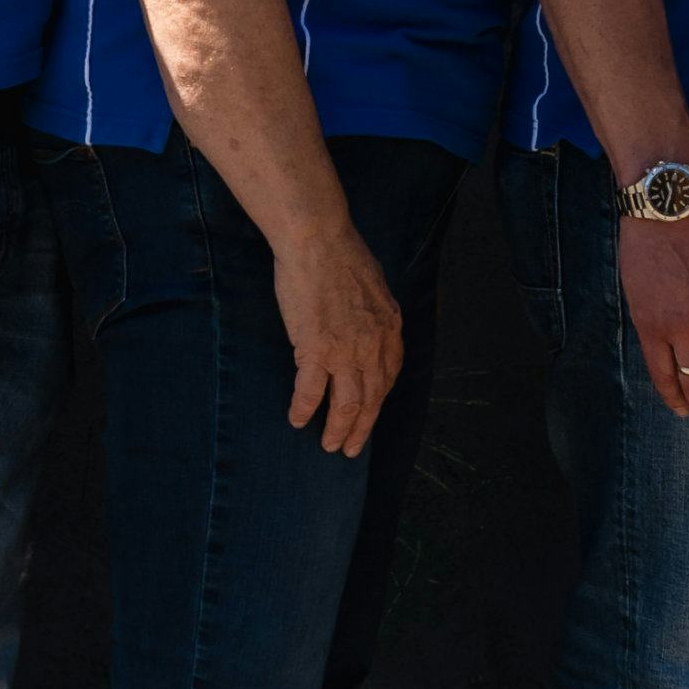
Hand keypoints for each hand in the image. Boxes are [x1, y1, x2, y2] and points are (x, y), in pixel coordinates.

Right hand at [272, 220, 407, 457]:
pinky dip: (305, 410)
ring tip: (329, 445)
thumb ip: (373, 311)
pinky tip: (298, 420)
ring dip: (338, 429)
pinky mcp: (317, 349)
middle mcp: (374, 345)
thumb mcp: (374, 285)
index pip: (389, 375)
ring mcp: (347, 350)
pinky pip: (312, 391)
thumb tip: (367, 323)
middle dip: (362, 428)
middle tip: (350, 447)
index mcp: (390, 328)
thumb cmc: (340, 254)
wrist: (318, 241)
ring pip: (348, 404)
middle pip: (373, 399)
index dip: (378, 399)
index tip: (369, 412)